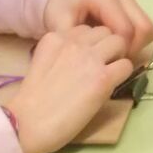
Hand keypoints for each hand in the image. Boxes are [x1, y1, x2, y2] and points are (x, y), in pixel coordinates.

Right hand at [5, 26, 133, 152]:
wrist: (26, 124)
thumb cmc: (31, 102)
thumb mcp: (42, 63)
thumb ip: (61, 53)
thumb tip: (84, 57)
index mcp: (55, 37)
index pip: (85, 29)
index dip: (90, 44)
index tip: (86, 59)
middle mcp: (74, 42)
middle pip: (105, 31)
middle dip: (106, 46)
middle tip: (102, 65)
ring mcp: (90, 58)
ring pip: (119, 43)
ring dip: (117, 56)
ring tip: (108, 73)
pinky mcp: (103, 78)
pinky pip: (126, 65)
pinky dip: (123, 74)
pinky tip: (112, 86)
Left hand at [43, 0, 152, 63]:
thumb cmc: (61, 10)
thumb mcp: (59, 26)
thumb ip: (74, 41)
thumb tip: (91, 59)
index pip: (125, 30)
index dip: (121, 51)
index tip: (107, 64)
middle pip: (143, 28)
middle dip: (134, 50)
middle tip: (115, 62)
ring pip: (149, 28)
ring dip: (139, 46)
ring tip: (118, 56)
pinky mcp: (133, 5)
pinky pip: (145, 27)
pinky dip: (138, 41)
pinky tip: (121, 48)